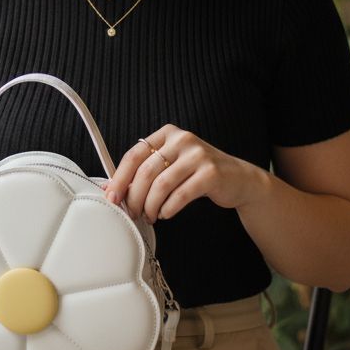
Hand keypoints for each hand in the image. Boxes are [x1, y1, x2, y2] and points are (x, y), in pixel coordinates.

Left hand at [103, 127, 261, 223]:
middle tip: (132, 212)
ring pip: (161, 185)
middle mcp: (182, 140)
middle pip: (146, 171)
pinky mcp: (210, 173)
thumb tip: (115, 189)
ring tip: (150, 215)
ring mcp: (198, 155)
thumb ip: (147, 171)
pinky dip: (168, 208)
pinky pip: (180, 195)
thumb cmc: (198, 172)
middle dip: (134, 197)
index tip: (112, 196)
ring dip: (151, 206)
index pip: (134, 155)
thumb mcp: (172, 163)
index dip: (120, 177)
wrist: (238, 179)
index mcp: (167, 133)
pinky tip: (165, 214)